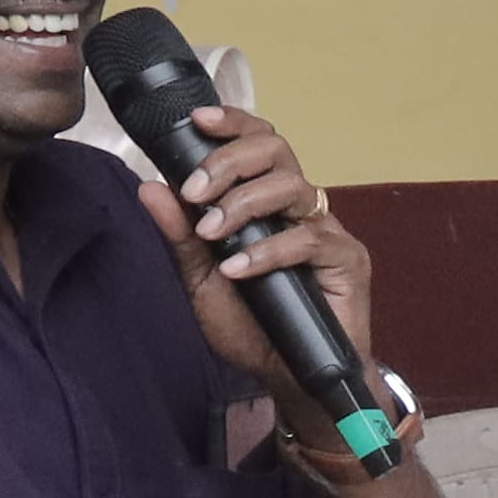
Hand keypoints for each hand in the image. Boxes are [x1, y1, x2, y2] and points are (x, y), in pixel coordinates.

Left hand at [129, 98, 381, 412]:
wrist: (289, 377)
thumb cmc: (253, 327)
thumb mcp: (201, 279)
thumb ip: (179, 235)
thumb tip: (150, 187)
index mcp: (267, 202)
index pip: (257, 144)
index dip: (234, 123)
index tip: (198, 121)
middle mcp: (299, 207)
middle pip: (277, 150)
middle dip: (230, 161)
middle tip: (196, 192)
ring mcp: (326, 231)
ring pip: (292, 186)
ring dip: (244, 204)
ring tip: (213, 234)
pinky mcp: (347, 259)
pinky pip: (310, 238)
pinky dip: (268, 250)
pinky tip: (239, 268)